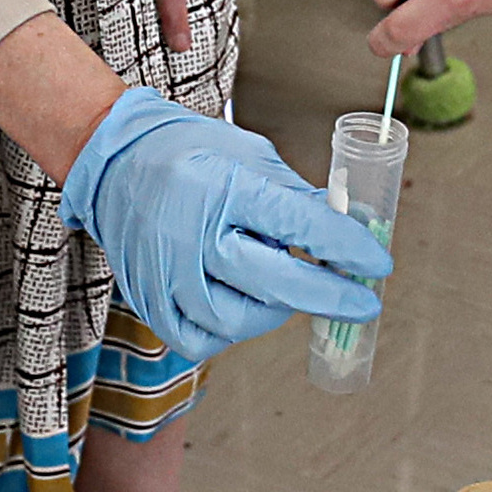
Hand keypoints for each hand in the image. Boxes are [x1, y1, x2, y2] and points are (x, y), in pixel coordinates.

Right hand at [58, 88, 388, 359]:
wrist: (115, 160)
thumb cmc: (187, 151)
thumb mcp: (251, 155)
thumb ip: (297, 198)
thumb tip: (345, 234)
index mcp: (223, 187)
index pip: (300, 226)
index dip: (348, 249)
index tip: (377, 264)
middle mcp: (192, 233)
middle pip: (275, 284)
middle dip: (331, 297)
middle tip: (362, 302)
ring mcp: (166, 273)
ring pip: (239, 321)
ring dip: (276, 310)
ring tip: (279, 282)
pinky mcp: (149, 300)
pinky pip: (201, 339)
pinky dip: (230, 330)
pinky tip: (241, 303)